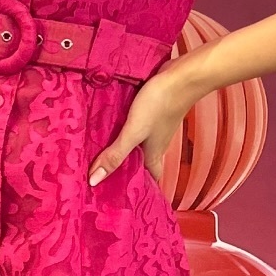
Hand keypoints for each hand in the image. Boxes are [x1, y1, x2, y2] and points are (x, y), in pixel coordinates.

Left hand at [88, 61, 196, 191]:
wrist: (182, 77)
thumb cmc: (160, 104)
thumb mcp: (134, 132)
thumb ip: (115, 155)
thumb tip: (94, 180)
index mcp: (154, 155)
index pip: (149, 180)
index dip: (139, 190)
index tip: (121, 198)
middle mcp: (156, 144)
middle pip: (142, 164)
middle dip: (126, 172)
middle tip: (103, 177)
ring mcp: (155, 128)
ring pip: (139, 146)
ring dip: (124, 151)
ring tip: (102, 154)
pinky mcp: (152, 113)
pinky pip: (137, 129)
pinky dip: (126, 133)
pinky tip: (112, 128)